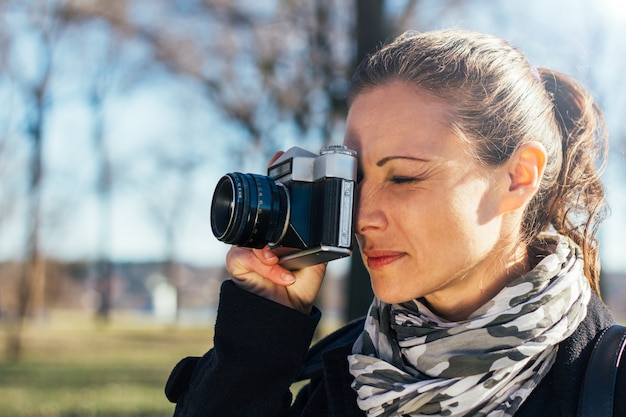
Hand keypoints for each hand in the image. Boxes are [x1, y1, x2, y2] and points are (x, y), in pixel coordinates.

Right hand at [224, 150, 325, 313]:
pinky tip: (282, 276)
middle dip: (260, 201)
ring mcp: (247, 248)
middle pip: (255, 211)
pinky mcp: (238, 264)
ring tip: (278, 260)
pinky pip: (245, 257)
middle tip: (270, 185)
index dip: (273, 178)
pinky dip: (266, 267)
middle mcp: (261, 236)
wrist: (287, 314)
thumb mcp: (316, 258)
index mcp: (279, 231)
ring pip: (249, 237)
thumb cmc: (301, 285)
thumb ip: (321, 239)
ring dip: (266, 250)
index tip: (278, 156)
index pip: (273, 202)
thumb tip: (337, 219)